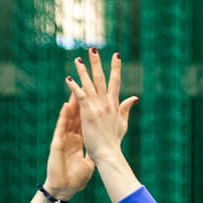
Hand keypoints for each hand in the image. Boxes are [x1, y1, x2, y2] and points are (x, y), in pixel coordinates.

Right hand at [42, 96, 94, 198]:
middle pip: (77, 116)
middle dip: (81, 102)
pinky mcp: (57, 143)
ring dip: (71, 104)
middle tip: (85, 87)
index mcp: (79, 142)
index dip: (89, 110)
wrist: (64, 190)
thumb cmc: (76, 180)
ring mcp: (63, 139)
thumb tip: (103, 149)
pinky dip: (63, 116)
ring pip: (68, 118)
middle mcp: (70, 138)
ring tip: (75, 89)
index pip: (85, 123)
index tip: (95, 99)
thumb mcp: (89, 163)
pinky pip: (61, 127)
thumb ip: (95, 153)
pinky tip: (66, 106)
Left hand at [67, 48, 137, 164]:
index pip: (116, 81)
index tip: (116, 54)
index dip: (116, 67)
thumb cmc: (114, 142)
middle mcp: (107, 102)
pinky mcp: (88, 112)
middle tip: (92, 49)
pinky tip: (68, 78)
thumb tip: (134, 97)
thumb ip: (126, 108)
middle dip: (97, 63)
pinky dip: (74, 86)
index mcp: (115, 104)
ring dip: (83, 71)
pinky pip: (80, 95)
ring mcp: (97, 106)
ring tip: (77, 59)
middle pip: (102, 78)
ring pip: (89, 84)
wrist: (109, 153)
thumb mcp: (122, 123)